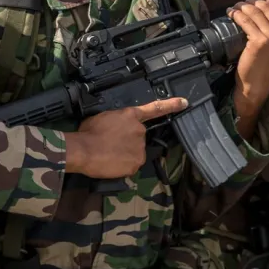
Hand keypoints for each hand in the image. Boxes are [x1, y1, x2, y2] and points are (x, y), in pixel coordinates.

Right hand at [65, 97, 188, 179]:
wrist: (84, 150)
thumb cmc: (88, 132)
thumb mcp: (103, 118)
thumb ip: (116, 121)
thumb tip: (116, 129)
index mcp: (131, 116)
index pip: (155, 109)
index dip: (171, 105)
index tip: (184, 102)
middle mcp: (139, 131)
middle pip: (138, 137)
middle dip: (127, 141)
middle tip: (110, 144)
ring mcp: (139, 148)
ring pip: (135, 152)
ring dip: (125, 154)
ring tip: (108, 154)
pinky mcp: (136, 163)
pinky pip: (130, 165)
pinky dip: (122, 166)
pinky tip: (111, 163)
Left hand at [229, 0, 268, 133]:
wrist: (258, 82)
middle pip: (268, 7)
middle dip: (253, 1)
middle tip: (244, 3)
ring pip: (255, 11)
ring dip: (242, 6)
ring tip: (236, 7)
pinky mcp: (258, 41)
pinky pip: (245, 20)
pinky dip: (235, 14)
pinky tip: (231, 13)